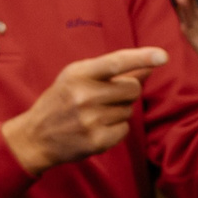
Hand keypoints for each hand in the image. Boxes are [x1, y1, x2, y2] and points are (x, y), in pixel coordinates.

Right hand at [1, 48, 167, 175]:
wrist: (35, 137)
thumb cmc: (61, 101)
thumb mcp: (77, 78)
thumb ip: (111, 71)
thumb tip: (149, 66)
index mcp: (78, 74)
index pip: (116, 62)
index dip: (142, 57)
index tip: (162, 56)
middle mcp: (84, 96)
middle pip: (132, 88)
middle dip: (127, 91)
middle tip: (106, 97)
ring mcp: (91, 120)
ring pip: (129, 110)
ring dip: (119, 111)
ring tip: (94, 114)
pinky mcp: (97, 141)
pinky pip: (125, 129)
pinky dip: (116, 129)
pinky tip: (96, 128)